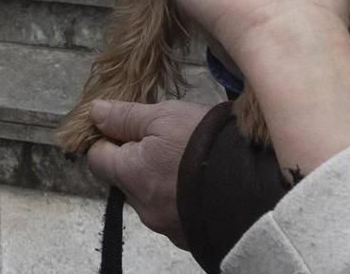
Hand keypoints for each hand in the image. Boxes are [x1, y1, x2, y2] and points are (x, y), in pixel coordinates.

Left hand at [84, 99, 215, 246]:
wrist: (255, 187)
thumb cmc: (206, 144)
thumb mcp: (165, 116)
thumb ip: (126, 116)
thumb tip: (94, 113)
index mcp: (131, 175)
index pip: (96, 158)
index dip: (106, 138)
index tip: (124, 126)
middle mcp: (143, 207)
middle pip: (123, 179)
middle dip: (135, 159)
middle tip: (163, 139)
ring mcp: (166, 225)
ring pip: (148, 197)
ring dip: (157, 179)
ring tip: (185, 160)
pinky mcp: (188, 236)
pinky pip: (172, 213)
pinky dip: (178, 197)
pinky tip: (197, 182)